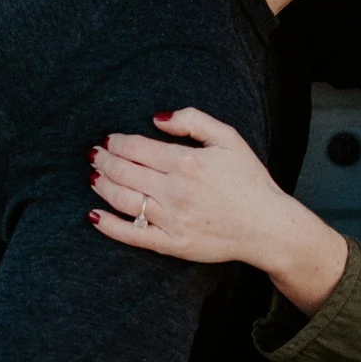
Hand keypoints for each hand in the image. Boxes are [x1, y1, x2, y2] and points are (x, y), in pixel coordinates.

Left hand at [90, 108, 349, 309]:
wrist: (267, 227)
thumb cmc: (249, 181)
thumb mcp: (229, 139)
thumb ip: (193, 120)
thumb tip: (157, 117)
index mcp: (186, 162)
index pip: (136, 147)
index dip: (117, 142)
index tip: (109, 139)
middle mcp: (174, 191)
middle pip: (124, 171)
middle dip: (104, 160)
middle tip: (94, 154)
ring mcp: (170, 219)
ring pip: (122, 200)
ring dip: (102, 186)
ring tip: (93, 177)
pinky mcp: (170, 244)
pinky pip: (131, 234)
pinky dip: (108, 226)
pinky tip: (94, 215)